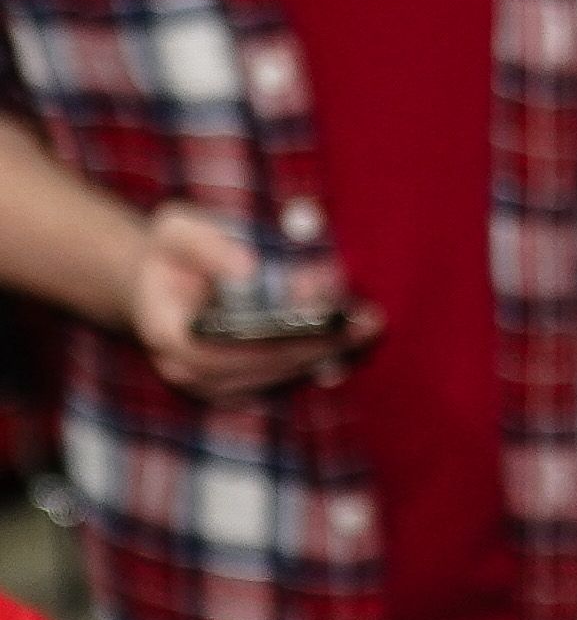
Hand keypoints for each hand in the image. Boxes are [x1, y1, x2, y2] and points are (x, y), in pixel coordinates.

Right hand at [122, 205, 380, 400]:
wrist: (168, 283)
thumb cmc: (173, 254)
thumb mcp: (177, 231)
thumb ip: (205, 245)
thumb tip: (248, 269)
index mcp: (168, 335)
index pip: (226, 350)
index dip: (273, 338)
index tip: (317, 320)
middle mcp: (192, 372)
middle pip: (266, 366)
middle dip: (316, 340)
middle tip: (364, 319)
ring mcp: (219, 387)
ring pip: (284, 374)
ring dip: (328, 347)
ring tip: (366, 321)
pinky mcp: (246, 388)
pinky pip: (289, 375)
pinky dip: (322, 352)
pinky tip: (354, 331)